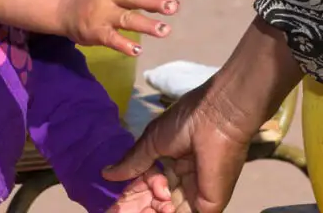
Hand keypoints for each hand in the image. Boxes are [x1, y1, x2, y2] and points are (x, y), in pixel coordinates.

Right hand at [56, 0, 177, 55]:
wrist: (63, 6)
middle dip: (154, 1)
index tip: (174, 2)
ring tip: (164, 30)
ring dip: (146, 25)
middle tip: (173, 7)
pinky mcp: (95, 32)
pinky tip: (137, 50)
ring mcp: (101, 14)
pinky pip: (112, 39)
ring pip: (126, 19)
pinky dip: (124, 45)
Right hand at [102, 83, 258, 212]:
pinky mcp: (208, 205)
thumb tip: (106, 173)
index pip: (152, 186)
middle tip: (125, 207)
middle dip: (144, 204)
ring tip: (138, 208)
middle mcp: (186, 181)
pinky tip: (150, 211)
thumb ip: (132, 162)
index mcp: (175, 165)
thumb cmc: (185, 122)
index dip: (137, 191)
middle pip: (160, 201)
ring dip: (153, 209)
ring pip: (171, 210)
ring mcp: (197, 194)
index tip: (122, 195)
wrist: (216, 118)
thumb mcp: (152, 142)